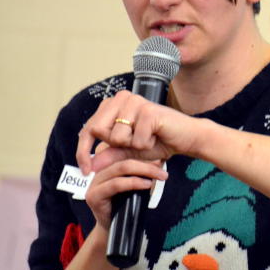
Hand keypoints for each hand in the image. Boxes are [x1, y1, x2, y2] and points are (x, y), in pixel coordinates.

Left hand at [76, 90, 204, 175]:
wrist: (186, 138)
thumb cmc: (159, 141)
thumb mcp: (129, 151)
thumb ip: (110, 154)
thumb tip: (91, 165)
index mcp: (114, 104)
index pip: (89, 128)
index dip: (83, 151)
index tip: (85, 171)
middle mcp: (122, 98)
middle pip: (98, 130)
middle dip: (115, 146)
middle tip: (135, 144)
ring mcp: (135, 102)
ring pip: (117, 137)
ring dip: (133, 146)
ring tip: (148, 138)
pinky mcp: (148, 111)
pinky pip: (136, 140)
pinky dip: (146, 146)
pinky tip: (157, 136)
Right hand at [84, 143, 167, 230]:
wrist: (114, 230)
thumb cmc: (125, 206)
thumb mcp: (134, 185)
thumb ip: (141, 172)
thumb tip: (159, 160)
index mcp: (106, 166)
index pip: (124, 154)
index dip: (143, 155)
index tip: (162, 161)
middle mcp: (97, 172)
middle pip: (124, 160)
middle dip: (147, 165)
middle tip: (163, 172)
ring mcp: (94, 183)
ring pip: (121, 169)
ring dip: (144, 171)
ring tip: (159, 177)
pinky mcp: (94, 196)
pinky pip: (116, 184)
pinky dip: (133, 182)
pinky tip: (146, 184)